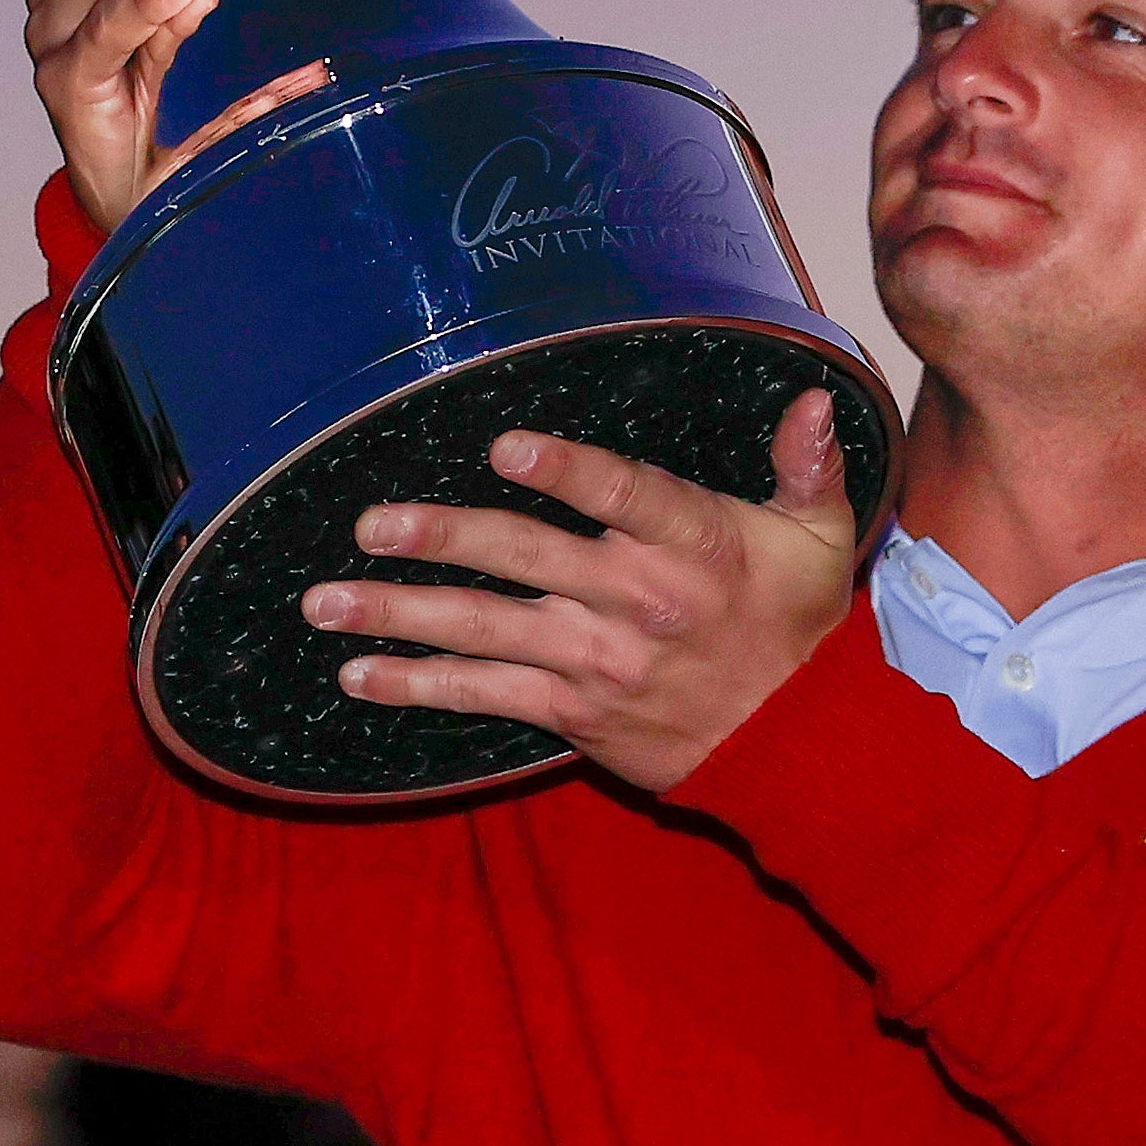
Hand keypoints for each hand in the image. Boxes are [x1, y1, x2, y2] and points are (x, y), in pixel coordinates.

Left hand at [300, 391, 861, 793]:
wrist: (796, 746)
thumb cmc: (798, 625)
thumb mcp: (819, 538)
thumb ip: (809, 465)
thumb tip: (814, 399)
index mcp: (695, 545)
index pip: (625, 495)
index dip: (565, 472)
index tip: (504, 447)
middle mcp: (636, 601)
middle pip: (526, 559)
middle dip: (442, 539)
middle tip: (373, 524)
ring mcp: (596, 660)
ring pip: (484, 631)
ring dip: (399, 616)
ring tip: (326, 603)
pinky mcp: (572, 711)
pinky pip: (484, 695)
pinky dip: (419, 687)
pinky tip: (359, 675)